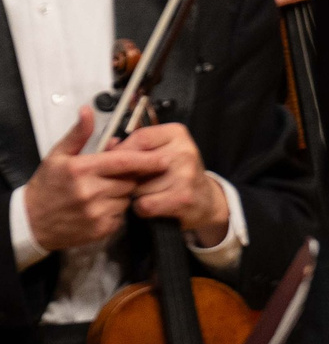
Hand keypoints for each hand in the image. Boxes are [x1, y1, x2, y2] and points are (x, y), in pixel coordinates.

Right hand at [21, 109, 133, 250]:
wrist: (32, 222)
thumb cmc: (47, 186)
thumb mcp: (57, 156)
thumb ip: (78, 134)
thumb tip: (88, 111)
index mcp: (81, 169)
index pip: (123, 161)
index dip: (147, 160)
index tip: (164, 157)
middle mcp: (89, 191)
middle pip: (130, 180)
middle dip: (130, 177)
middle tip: (118, 176)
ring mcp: (95, 212)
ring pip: (127, 198)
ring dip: (122, 194)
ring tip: (103, 192)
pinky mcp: (100, 229)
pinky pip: (121, 216)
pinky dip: (117, 211)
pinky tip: (101, 207)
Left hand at [118, 122, 229, 238]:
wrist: (205, 200)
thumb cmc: (176, 174)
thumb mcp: (161, 152)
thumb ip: (135, 146)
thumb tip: (107, 146)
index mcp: (178, 134)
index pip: (140, 138)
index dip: (123, 153)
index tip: (117, 163)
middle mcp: (185, 151)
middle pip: (136, 164)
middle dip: (128, 177)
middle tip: (131, 183)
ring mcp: (185, 175)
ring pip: (137, 187)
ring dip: (134, 195)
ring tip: (146, 194)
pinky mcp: (183, 198)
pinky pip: (144, 204)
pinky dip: (141, 209)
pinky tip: (150, 206)